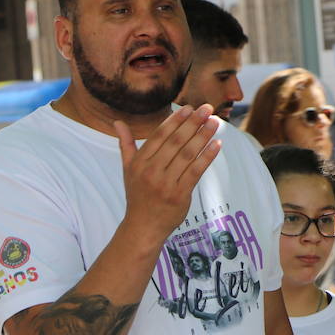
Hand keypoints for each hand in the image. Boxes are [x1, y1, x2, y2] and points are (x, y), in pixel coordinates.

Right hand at [115, 105, 220, 242]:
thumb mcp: (128, 169)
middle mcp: (151, 171)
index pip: (160, 135)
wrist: (143, 227)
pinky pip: (195, 171)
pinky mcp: (179, 195)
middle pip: (176, 141)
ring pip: (187, 154)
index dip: (175, 120)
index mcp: (139, 162)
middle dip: (193, 123)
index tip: (189, 108)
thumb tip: (117, 122)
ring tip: (215, 122)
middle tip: (207, 109)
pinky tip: (217, 144)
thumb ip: (126, 144)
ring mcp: (165, 183)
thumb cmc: (137, 195)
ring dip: (203, 136)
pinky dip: (207, 157)